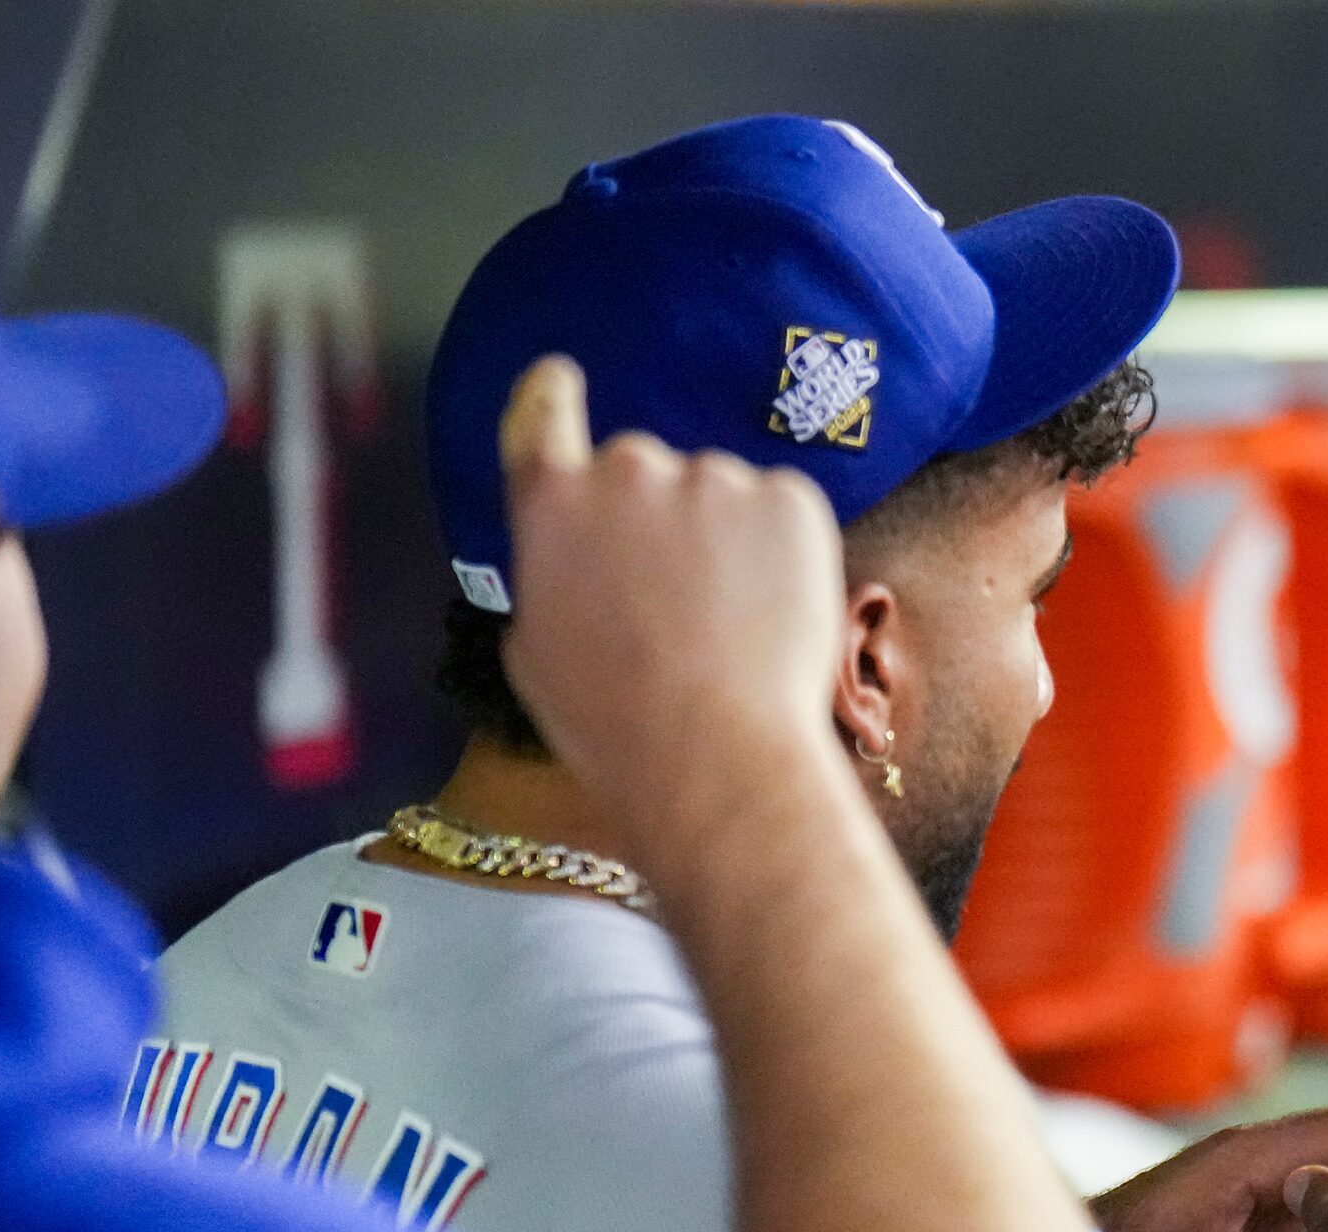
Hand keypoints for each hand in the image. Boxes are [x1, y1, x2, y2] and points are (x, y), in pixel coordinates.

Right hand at [494, 354, 848, 852]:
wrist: (714, 756)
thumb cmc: (615, 725)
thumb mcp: (536, 649)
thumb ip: (551, 573)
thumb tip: (573, 557)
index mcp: (552, 503)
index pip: (543, 416)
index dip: (552, 395)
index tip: (560, 378)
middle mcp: (629, 470)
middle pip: (643, 471)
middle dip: (659, 521)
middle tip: (675, 607)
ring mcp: (715, 477)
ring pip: (720, 497)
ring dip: (725, 542)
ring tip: (726, 631)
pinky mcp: (790, 499)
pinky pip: (782, 513)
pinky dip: (783, 555)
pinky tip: (769, 620)